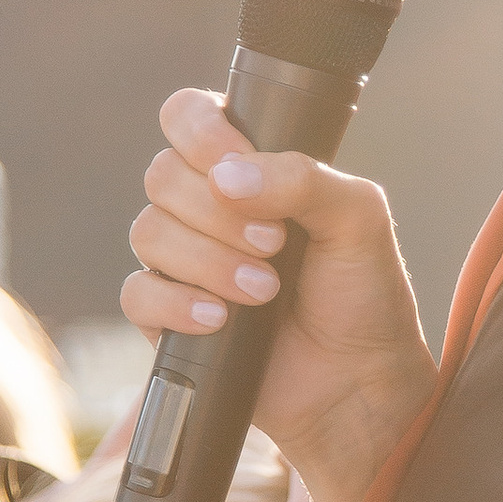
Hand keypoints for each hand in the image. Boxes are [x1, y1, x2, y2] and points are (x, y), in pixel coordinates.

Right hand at [122, 87, 436, 501]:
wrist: (361, 385)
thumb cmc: (365, 295)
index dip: (199, 130)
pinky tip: (219, 319)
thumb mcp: (358, 219)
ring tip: (265, 291)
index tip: (233, 164)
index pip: (187, 116)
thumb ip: (303, 179)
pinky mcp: (167, 317)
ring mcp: (184, 261)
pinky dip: (176, 303)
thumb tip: (228, 177)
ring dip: (208, 260)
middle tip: (276, 245)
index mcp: (249, 167)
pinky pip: (137, 293)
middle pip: (163, 175)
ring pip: (148, 232)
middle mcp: (208, 207)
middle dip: (218, 212)